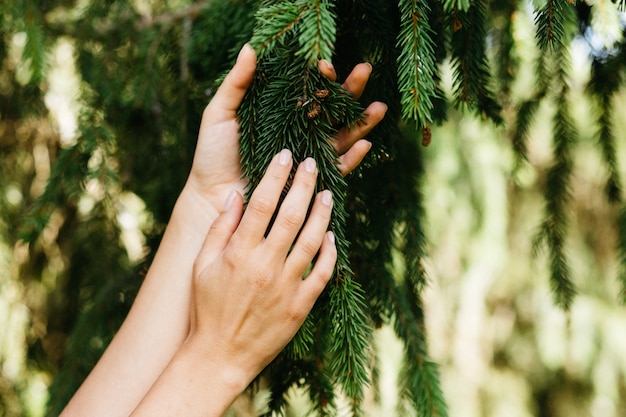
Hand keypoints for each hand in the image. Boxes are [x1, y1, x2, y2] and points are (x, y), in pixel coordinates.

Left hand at [182, 44, 386, 224]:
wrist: (213, 194)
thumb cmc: (213, 154)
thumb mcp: (221, 113)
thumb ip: (237, 83)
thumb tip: (251, 47)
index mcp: (281, 113)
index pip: (307, 90)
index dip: (319, 76)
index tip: (324, 64)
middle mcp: (299, 132)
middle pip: (332, 109)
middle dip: (350, 90)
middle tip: (365, 71)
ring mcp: (307, 155)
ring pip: (342, 135)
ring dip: (362, 121)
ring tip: (380, 107)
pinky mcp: (311, 180)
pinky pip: (338, 168)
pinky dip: (353, 157)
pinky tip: (365, 144)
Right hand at [188, 149, 334, 385]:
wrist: (219, 356)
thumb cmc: (207, 309)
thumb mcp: (202, 266)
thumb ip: (219, 229)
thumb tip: (235, 195)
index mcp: (239, 253)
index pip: (262, 203)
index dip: (275, 175)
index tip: (285, 155)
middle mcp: (265, 265)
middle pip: (291, 215)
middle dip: (304, 184)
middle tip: (314, 163)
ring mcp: (286, 286)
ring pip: (312, 240)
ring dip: (322, 213)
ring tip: (328, 192)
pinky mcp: (301, 306)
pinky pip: (322, 273)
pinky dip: (331, 252)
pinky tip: (333, 235)